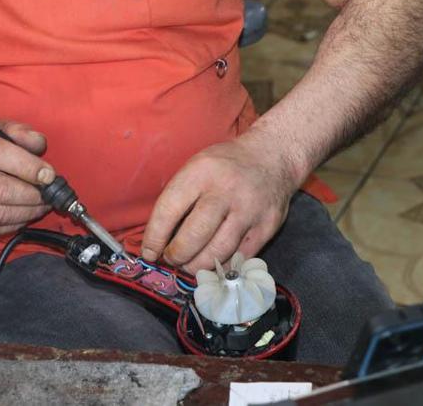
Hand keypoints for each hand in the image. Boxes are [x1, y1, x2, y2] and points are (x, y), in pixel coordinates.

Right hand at [0, 119, 54, 236]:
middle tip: (50, 194)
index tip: (50, 176)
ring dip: (28, 212)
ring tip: (41, 205)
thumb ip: (19, 132)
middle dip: (33, 195)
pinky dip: (14, 224)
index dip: (29, 167)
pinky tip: (23, 214)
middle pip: (1, 191)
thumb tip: (41, 146)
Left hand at [141, 132, 301, 272]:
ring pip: (218, 251)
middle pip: (194, 235)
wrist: (273, 157)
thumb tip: (157, 238)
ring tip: (189, 265)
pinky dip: (222, 265)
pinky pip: (240, 256)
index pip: (169, 209)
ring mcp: (249, 209)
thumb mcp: (196, 167)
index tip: (149, 251)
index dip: (155, 236)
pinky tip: (212, 262)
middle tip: (171, 259)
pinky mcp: (267, 226)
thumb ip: (178, 198)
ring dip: (198, 265)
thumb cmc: (225, 166)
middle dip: (177, 255)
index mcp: (201, 171)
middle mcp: (226, 190)